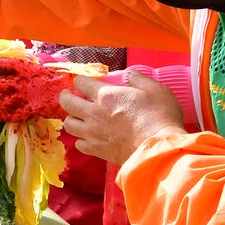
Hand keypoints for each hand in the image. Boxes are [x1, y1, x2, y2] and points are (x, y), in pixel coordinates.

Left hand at [59, 73, 186, 165]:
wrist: (158, 148)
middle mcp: (93, 113)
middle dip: (65, 97)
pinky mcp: (96, 150)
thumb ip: (140, 80)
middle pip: (67, 103)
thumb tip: (131, 74)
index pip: (82, 83)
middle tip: (68, 96)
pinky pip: (78, 144)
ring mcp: (92, 133)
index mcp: (105, 95)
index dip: (80, 81)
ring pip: (69, 124)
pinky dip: (81, 140)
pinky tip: (88, 138)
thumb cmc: (159, 116)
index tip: (81, 82)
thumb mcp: (156, 90)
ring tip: (78, 118)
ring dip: (72, 119)